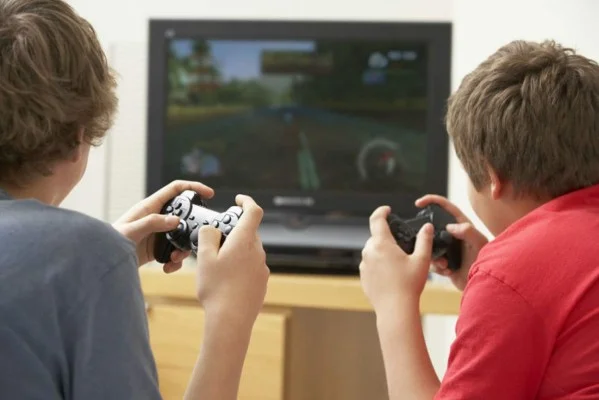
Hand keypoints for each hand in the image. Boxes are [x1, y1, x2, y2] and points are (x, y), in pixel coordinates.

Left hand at [113, 180, 213, 271]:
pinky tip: (168, 267)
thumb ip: (153, 222)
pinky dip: (175, 261)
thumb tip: (176, 220)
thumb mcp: (132, 230)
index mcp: (150, 207)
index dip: (193, 188)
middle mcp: (156, 218)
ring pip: (182, 237)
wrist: (102, 261)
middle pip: (184, 216)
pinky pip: (174, 252)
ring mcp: (158, 234)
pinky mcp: (157, 248)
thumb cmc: (110, 241)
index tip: (209, 193)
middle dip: (192, 228)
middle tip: (196, 239)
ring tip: (175, 259)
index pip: (176, 190)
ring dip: (183, 249)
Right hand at [194, 194, 269, 326]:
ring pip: (250, 251)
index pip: (253, 212)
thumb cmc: (216, 288)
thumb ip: (208, 236)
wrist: (231, 320)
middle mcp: (258, 252)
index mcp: (245, 241)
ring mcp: (262, 268)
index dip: (247, 202)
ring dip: (236, 250)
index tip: (238, 200)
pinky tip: (226, 280)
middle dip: (235, 231)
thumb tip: (213, 229)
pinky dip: (240, 266)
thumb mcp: (204, 258)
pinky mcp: (261, 283)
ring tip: (217, 264)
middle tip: (216, 239)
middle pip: (249, 232)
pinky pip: (251, 267)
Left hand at [360, 205, 433, 313]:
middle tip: (402, 245)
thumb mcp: (421, 260)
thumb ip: (424, 240)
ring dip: (382, 252)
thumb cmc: (409, 284)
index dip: (382, 211)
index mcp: (381, 244)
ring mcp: (364, 265)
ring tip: (399, 263)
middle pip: (376, 237)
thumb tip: (427, 226)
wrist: (395, 309)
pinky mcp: (363, 277)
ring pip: (372, 251)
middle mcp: (369, 252)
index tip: (387, 210)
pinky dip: (379, 265)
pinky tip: (392, 275)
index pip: (376, 219)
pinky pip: (370, 265)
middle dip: (387, 237)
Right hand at [415, 194, 487, 290]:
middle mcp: (453, 235)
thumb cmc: (487, 262)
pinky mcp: (444, 262)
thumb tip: (449, 226)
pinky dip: (437, 267)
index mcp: (462, 225)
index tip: (418, 203)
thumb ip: (468, 232)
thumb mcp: (480, 244)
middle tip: (426, 245)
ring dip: (433, 256)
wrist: (486, 285)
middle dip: (426, 237)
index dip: (431, 200)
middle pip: (432, 227)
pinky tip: (448, 271)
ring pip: (428, 246)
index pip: (445, 206)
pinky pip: (431, 261)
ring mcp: (447, 248)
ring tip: (445, 265)